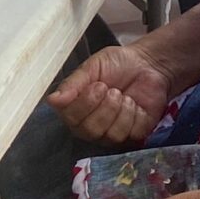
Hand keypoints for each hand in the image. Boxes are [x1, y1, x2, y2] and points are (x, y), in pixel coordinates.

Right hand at [46, 44, 175, 146]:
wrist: (147, 63)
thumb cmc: (116, 64)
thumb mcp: (91, 67)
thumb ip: (72, 84)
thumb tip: (52, 100)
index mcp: (75, 108)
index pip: (70, 118)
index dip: (85, 104)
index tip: (98, 85)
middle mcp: (90, 126)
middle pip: (90, 130)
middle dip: (105, 107)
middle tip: (113, 89)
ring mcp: (112, 133)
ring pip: (111, 135)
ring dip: (121, 109)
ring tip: (124, 95)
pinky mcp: (135, 135)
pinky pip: (131, 133)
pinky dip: (135, 114)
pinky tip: (136, 104)